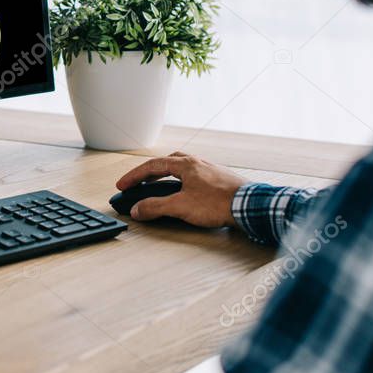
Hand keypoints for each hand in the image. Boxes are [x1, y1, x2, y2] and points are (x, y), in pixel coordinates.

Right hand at [116, 152, 247, 227]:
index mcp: (186, 165)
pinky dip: (181, 183)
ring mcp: (210, 171)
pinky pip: (193, 178)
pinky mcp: (219, 182)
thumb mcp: (180, 206)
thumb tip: (138, 209)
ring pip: (182, 169)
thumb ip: (155, 207)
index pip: (152, 166)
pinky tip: (184, 193)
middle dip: (149, 173)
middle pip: (167, 163)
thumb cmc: (219, 202)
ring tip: (158, 188)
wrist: (249, 206)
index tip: (123, 185)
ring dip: (166, 177)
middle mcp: (198, 163)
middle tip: (139, 183)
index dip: (134, 176)